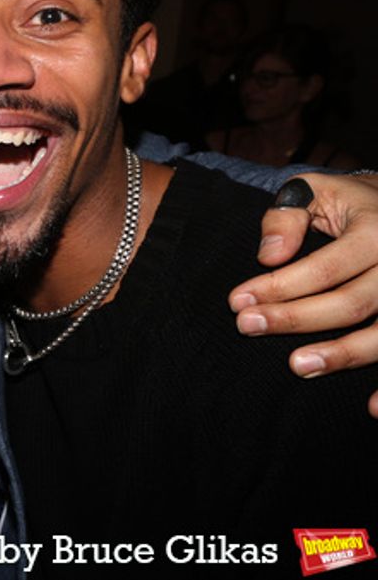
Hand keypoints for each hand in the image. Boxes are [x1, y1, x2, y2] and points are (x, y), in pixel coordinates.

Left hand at [229, 172, 377, 416]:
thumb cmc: (349, 201)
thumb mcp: (316, 190)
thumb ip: (287, 215)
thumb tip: (268, 256)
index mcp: (375, 231)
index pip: (325, 268)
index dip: (279, 287)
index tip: (236, 301)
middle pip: (351, 303)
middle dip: (295, 319)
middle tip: (246, 328)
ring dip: (343, 355)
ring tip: (296, 366)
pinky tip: (371, 409)